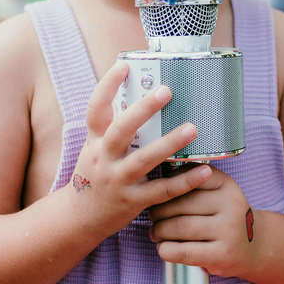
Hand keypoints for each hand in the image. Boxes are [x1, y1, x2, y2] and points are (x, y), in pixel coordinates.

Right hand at [69, 61, 213, 236]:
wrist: (79, 218)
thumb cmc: (95, 173)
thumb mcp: (95, 147)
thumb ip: (113, 126)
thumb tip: (138, 94)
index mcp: (94, 140)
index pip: (95, 109)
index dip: (107, 86)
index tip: (124, 65)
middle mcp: (103, 158)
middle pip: (120, 130)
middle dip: (142, 110)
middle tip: (166, 91)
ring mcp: (117, 180)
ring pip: (143, 160)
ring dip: (169, 144)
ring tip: (192, 128)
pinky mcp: (132, 201)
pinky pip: (162, 191)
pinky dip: (185, 181)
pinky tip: (204, 170)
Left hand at [148, 166, 255, 278]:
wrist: (254, 247)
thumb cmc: (225, 217)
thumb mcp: (218, 193)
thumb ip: (194, 183)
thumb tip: (158, 177)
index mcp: (227, 185)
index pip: (189, 177)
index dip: (168, 186)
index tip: (159, 192)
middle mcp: (231, 205)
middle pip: (181, 203)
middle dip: (158, 211)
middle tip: (152, 216)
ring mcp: (228, 230)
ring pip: (179, 226)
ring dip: (159, 231)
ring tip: (155, 233)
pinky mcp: (222, 255)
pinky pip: (183, 251)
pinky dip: (166, 249)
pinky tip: (164, 248)